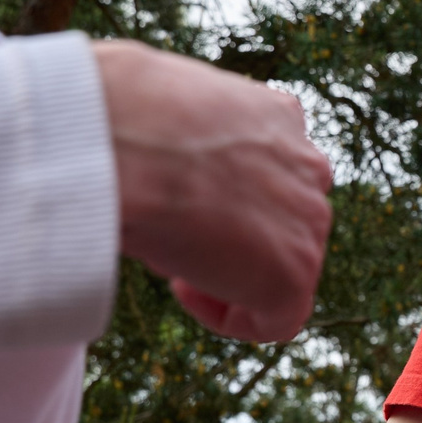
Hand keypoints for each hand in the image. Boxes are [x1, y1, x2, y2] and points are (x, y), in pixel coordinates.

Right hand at [94, 40, 332, 341]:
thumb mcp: (157, 104)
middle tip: (174, 232)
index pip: (272, 165)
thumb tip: (157, 162)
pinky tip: (184, 290)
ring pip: (283, 264)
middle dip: (232, 232)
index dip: (226, 193)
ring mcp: (307, 217)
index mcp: (277, 116)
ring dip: (229, 271)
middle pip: (283, 215)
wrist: (116, 138)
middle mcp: (304, 163)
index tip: (179, 199)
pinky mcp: (294, 271)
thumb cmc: (113, 111)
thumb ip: (183, 133)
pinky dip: (232, 317)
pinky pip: (279, 318)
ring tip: (170, 257)